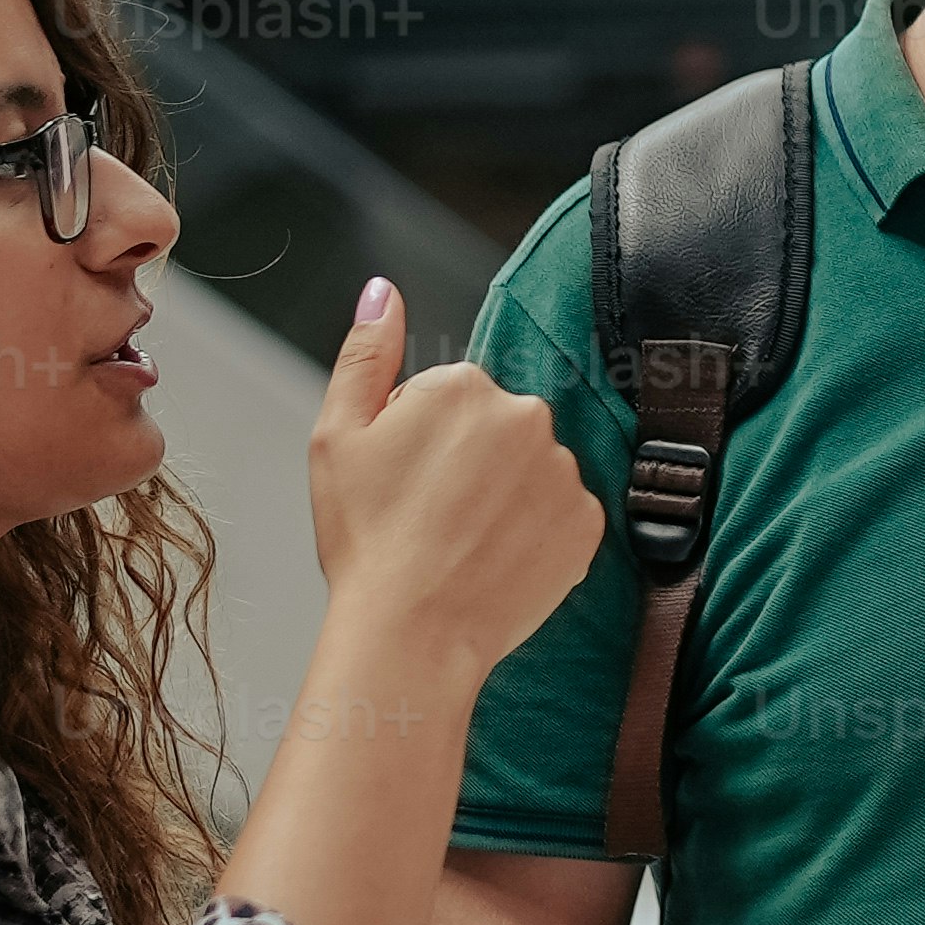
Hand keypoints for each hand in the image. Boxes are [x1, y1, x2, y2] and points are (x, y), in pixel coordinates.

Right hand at [303, 277, 600, 680]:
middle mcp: (526, 416)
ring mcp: (563, 470)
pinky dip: (535, 535)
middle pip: (498, 427)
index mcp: (464, 386)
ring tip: (463, 543)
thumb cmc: (366, 540)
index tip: (405, 480)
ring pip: (533, 470)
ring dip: (507, 497)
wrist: (409, 633)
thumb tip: (383, 291)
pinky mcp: (589, 523)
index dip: (421, 439)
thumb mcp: (336, 435)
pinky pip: (562, 515)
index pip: (451, 396)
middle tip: (432, 514)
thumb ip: (365, 352)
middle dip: (470, 461)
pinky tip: (497, 559)